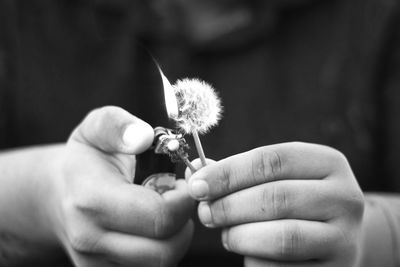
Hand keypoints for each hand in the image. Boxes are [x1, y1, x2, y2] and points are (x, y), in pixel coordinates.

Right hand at [47, 106, 193, 266]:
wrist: (57, 195)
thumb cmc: (85, 160)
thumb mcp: (96, 128)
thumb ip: (118, 125)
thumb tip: (143, 137)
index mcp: (92, 200)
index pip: (159, 217)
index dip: (185, 200)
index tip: (184, 183)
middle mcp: (91, 239)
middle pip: (164, 250)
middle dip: (184, 222)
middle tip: (178, 199)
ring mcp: (95, 263)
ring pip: (160, 263)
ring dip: (175, 238)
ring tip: (166, 211)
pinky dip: (161, 249)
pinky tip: (153, 227)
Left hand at [186, 142, 363, 266]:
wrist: (334, 235)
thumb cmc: (293, 200)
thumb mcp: (275, 179)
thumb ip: (237, 175)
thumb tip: (196, 173)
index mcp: (328, 163)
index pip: (272, 160)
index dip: (229, 173)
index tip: (197, 186)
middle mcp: (345, 198)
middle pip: (276, 197)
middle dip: (229, 206)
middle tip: (205, 213)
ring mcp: (344, 238)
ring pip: (283, 237)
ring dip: (240, 236)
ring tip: (225, 234)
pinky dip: (255, 259)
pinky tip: (248, 251)